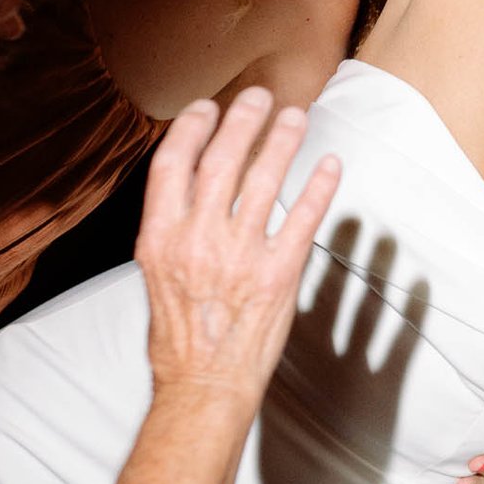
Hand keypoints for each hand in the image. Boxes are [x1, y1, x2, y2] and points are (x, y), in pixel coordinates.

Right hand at [134, 88, 340, 412]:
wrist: (203, 386)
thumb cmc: (178, 335)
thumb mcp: (154, 274)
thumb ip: (170, 229)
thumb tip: (188, 185)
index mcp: (159, 238)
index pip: (173, 164)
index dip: (191, 129)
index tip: (208, 108)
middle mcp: (196, 240)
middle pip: (221, 162)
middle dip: (242, 122)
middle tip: (259, 97)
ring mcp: (238, 257)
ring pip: (264, 181)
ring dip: (282, 141)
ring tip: (296, 116)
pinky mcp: (277, 276)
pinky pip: (303, 219)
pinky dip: (319, 188)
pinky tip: (329, 165)